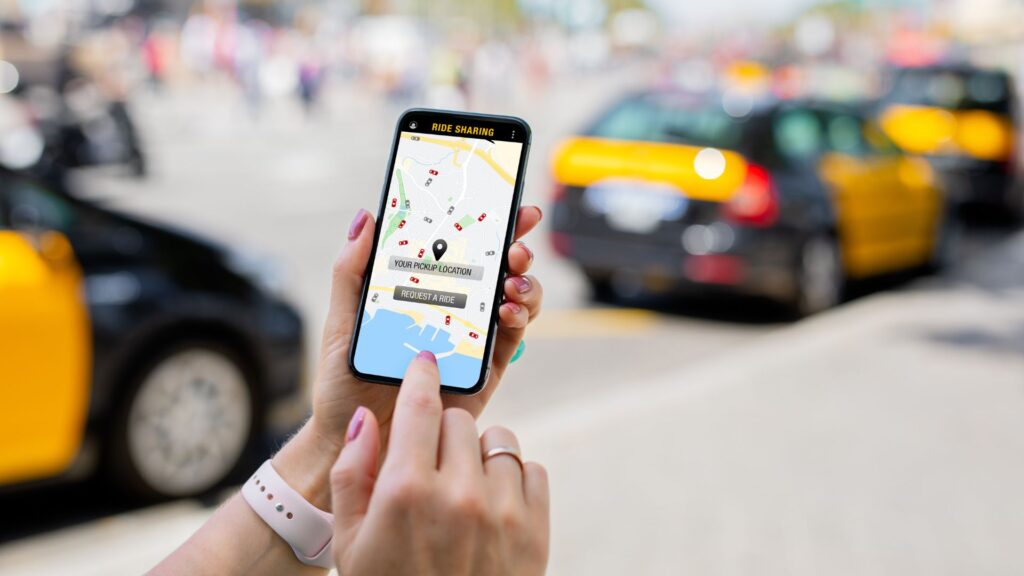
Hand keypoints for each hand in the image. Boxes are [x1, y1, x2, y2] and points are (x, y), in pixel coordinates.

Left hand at [315, 207, 541, 446]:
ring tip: (512, 280)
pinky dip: (519, 320)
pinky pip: (511, 340)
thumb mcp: (342, 319)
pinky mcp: (485, 371)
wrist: (354, 437)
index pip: (462, 249)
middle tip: (516, 243)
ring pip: (516, 300)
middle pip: (498, 269)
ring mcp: (473, 339)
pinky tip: (509, 310)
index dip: (490, 224)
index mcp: (426, 292)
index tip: (508, 202)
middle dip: (518, 247)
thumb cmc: (344, 380)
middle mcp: (455, 310)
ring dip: (525, 283)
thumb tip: (367, 216)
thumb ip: (352, 270)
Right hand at [330, 352, 549, 575]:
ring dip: (478, 453)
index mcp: (404, 492)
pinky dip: (513, 479)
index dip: (421, 375)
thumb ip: (353, 474)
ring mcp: (501, 512)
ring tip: (462, 488)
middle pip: (459, 419)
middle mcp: (457, 494)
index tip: (426, 360)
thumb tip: (366, 419)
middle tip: (430, 461)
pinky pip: (531, 470)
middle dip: (442, 431)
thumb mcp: (350, 542)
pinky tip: (491, 505)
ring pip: (498, 440)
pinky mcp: (535, 530)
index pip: (419, 405)